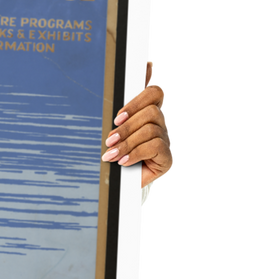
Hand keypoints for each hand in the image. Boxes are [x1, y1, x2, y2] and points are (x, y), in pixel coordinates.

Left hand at [101, 60, 173, 187]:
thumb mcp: (122, 140)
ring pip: (150, 130)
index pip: (155, 93)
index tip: (118, 118)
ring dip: (127, 143)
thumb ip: (121, 128)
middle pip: (151, 113)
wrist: (134, 185)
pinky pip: (154, 146)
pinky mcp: (168, 155)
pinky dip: (135, 153)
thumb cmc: (128, 160)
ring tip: (113, 154)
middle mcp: (163, 124)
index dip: (137, 102)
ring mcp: (168, 139)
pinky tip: (124, 161)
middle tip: (110, 141)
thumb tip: (112, 131)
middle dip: (126, 127)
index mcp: (153, 115)